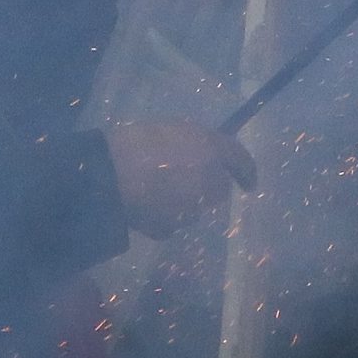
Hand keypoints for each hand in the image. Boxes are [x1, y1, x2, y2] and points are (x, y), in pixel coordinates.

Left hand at [106, 120, 254, 235]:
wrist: (109, 174)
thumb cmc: (167, 184)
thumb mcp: (206, 189)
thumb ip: (219, 188)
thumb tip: (217, 186)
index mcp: (208, 140)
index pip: (237, 153)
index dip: (246, 171)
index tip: (249, 189)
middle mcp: (183, 135)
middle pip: (203, 164)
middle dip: (202, 189)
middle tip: (200, 209)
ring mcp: (153, 142)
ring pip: (174, 176)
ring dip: (175, 199)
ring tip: (167, 221)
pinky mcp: (128, 155)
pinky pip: (150, 183)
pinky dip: (152, 200)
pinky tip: (145, 220)